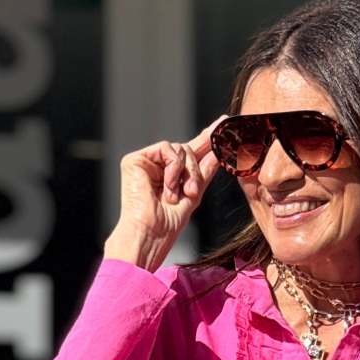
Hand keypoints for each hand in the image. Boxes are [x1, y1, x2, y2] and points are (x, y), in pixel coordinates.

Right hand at [105, 115, 227, 272]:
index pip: (190, 153)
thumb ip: (204, 171)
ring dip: (184, 172)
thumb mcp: (194, 195)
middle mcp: (156, 167)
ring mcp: (145, 162)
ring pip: (179, 148)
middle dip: (195, 170)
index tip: (223, 123)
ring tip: (175, 195)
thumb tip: (218, 151)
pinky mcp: (135, 160)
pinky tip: (167, 186)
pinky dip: (173, 167)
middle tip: (191, 191)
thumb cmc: (167, 225)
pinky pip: (166, 148)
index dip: (206, 139)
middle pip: (187, 150)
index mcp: (169, 176)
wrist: (150, 235)